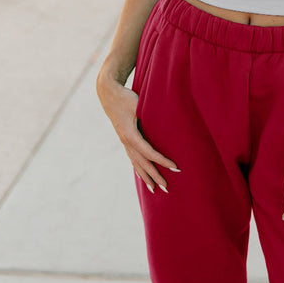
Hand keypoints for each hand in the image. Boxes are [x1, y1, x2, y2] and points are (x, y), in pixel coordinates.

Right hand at [97, 77, 179, 192]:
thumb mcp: (138, 104)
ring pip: (136, 163)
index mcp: (131, 135)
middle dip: (155, 176)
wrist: (109, 93)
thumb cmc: (126, 97)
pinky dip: (138, 168)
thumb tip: (166, 119)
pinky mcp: (124, 139)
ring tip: (154, 189)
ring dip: (146, 176)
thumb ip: (149, 114)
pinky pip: (132, 158)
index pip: (149, 153)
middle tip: (167, 188)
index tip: (175, 168)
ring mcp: (124, 141)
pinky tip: (142, 175)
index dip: (162, 161)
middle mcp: (127, 141)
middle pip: (143, 163)